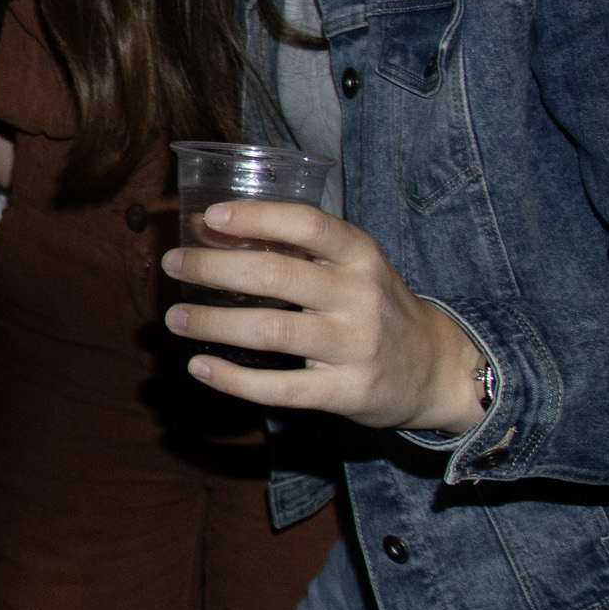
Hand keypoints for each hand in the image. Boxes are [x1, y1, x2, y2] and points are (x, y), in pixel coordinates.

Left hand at [163, 199, 488, 433]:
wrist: (436, 369)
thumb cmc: (376, 307)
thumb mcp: (356, 267)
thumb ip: (303, 250)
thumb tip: (215, 228)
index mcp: (361, 255)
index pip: (308, 225)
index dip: (256, 218)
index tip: (208, 217)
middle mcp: (360, 296)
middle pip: (276, 275)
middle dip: (213, 267)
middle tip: (172, 264)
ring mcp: (355, 346)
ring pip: (271, 330)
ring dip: (213, 322)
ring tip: (175, 317)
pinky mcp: (347, 391)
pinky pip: (280, 388)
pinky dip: (233, 379)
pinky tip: (200, 367)